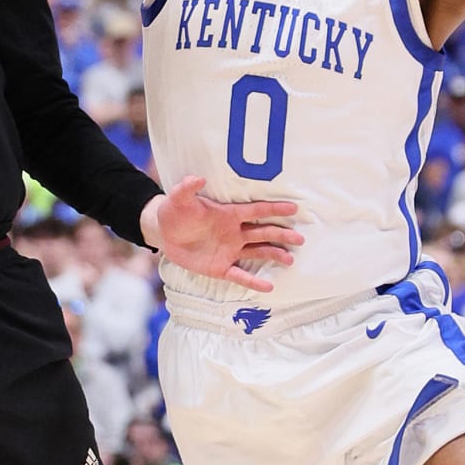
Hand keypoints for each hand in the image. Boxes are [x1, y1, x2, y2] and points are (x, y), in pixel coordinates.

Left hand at [142, 176, 302, 292]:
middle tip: (300, 238)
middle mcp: (234, 232)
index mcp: (229, 215)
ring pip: (257, 252)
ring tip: (290, 259)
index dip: (274, 209)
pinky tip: (269, 286)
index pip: (256, 211)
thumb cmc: (174, 212)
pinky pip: (240, 275)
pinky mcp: (221, 267)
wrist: (164, 233)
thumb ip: (187, 188)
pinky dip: (254, 281)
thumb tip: (197, 178)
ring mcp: (230, 250)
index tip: (293, 208)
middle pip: (263, 232)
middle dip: (281, 235)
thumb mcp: (178, 199)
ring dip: (274, 254)